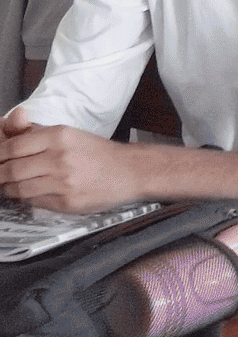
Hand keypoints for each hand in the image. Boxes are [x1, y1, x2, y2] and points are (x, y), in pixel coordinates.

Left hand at [0, 112, 135, 211]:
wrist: (127, 170)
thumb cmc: (96, 153)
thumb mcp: (69, 134)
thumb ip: (39, 136)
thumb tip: (9, 142)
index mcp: (59, 135)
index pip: (15, 147)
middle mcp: (59, 156)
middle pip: (13, 169)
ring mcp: (62, 181)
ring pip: (20, 188)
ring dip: (8, 190)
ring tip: (5, 187)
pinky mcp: (66, 201)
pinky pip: (35, 202)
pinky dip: (25, 200)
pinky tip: (24, 195)